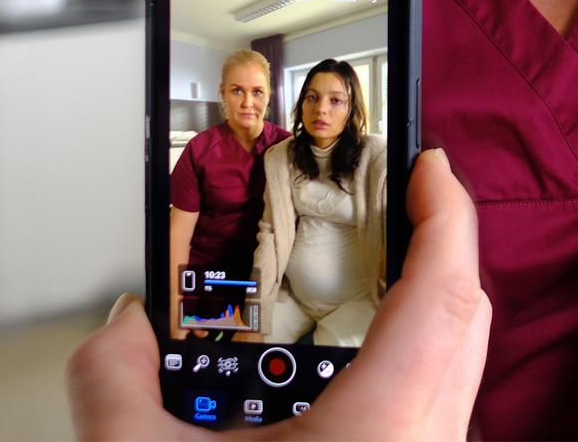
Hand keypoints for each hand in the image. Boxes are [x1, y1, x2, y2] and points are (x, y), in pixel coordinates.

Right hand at [66, 149, 489, 438]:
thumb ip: (113, 382)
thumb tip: (115, 330)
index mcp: (384, 431)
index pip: (447, 291)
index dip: (446, 215)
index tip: (429, 163)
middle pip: (464, 326)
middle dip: (435, 254)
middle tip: (389, 208)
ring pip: (453, 380)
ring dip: (415, 322)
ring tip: (355, 289)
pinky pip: (426, 421)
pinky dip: (396, 380)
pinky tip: (333, 386)